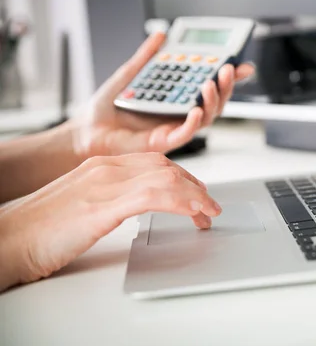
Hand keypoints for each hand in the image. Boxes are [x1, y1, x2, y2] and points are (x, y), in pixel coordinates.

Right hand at [0, 153, 220, 291]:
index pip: (155, 162)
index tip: (196, 194)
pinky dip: (181, 202)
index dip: (182, 177)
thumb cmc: (39, 230)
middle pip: (166, 166)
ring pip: (166, 177)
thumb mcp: (82, 205)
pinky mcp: (103, 205)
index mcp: (101, 166)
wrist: (7, 240)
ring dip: (195, 195)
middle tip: (208, 206)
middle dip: (194, 186)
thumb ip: (110, 198)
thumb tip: (135, 206)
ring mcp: (104, 183)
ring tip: (208, 213)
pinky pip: (155, 195)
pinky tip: (193, 213)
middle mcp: (105, 168)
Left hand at [72, 33, 253, 158]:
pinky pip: (185, 134)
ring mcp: (173, 127)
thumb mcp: (129, 74)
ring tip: (210, 84)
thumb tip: (161, 36)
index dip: (227, 77)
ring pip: (206, 117)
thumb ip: (147, 56)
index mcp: (175, 97)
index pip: (208, 85)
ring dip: (213, 100)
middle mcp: (179, 113)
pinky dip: (193, 122)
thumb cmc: (106, 109)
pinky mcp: (164, 142)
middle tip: (227, 69)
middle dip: (225, 85)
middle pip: (214, 101)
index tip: (241, 64)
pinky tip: (196, 109)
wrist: (87, 130)